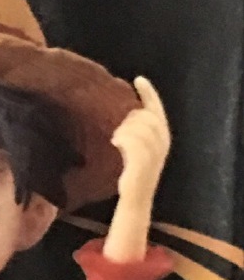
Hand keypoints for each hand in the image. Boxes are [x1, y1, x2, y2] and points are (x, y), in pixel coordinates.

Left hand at [111, 77, 170, 203]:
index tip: (138, 79)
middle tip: (119, 131)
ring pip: (138, 126)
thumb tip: (127, 112)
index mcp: (163, 137)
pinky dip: (122, 137)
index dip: (149, 93)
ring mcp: (154, 152)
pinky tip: (116, 143)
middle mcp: (162, 142)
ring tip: (117, 139)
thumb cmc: (133, 173)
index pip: (157, 109)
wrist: (135, 199)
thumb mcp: (137, 148)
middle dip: (130, 117)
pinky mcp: (142, 161)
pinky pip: (131, 139)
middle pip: (146, 115)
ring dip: (124, 129)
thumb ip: (136, 130)